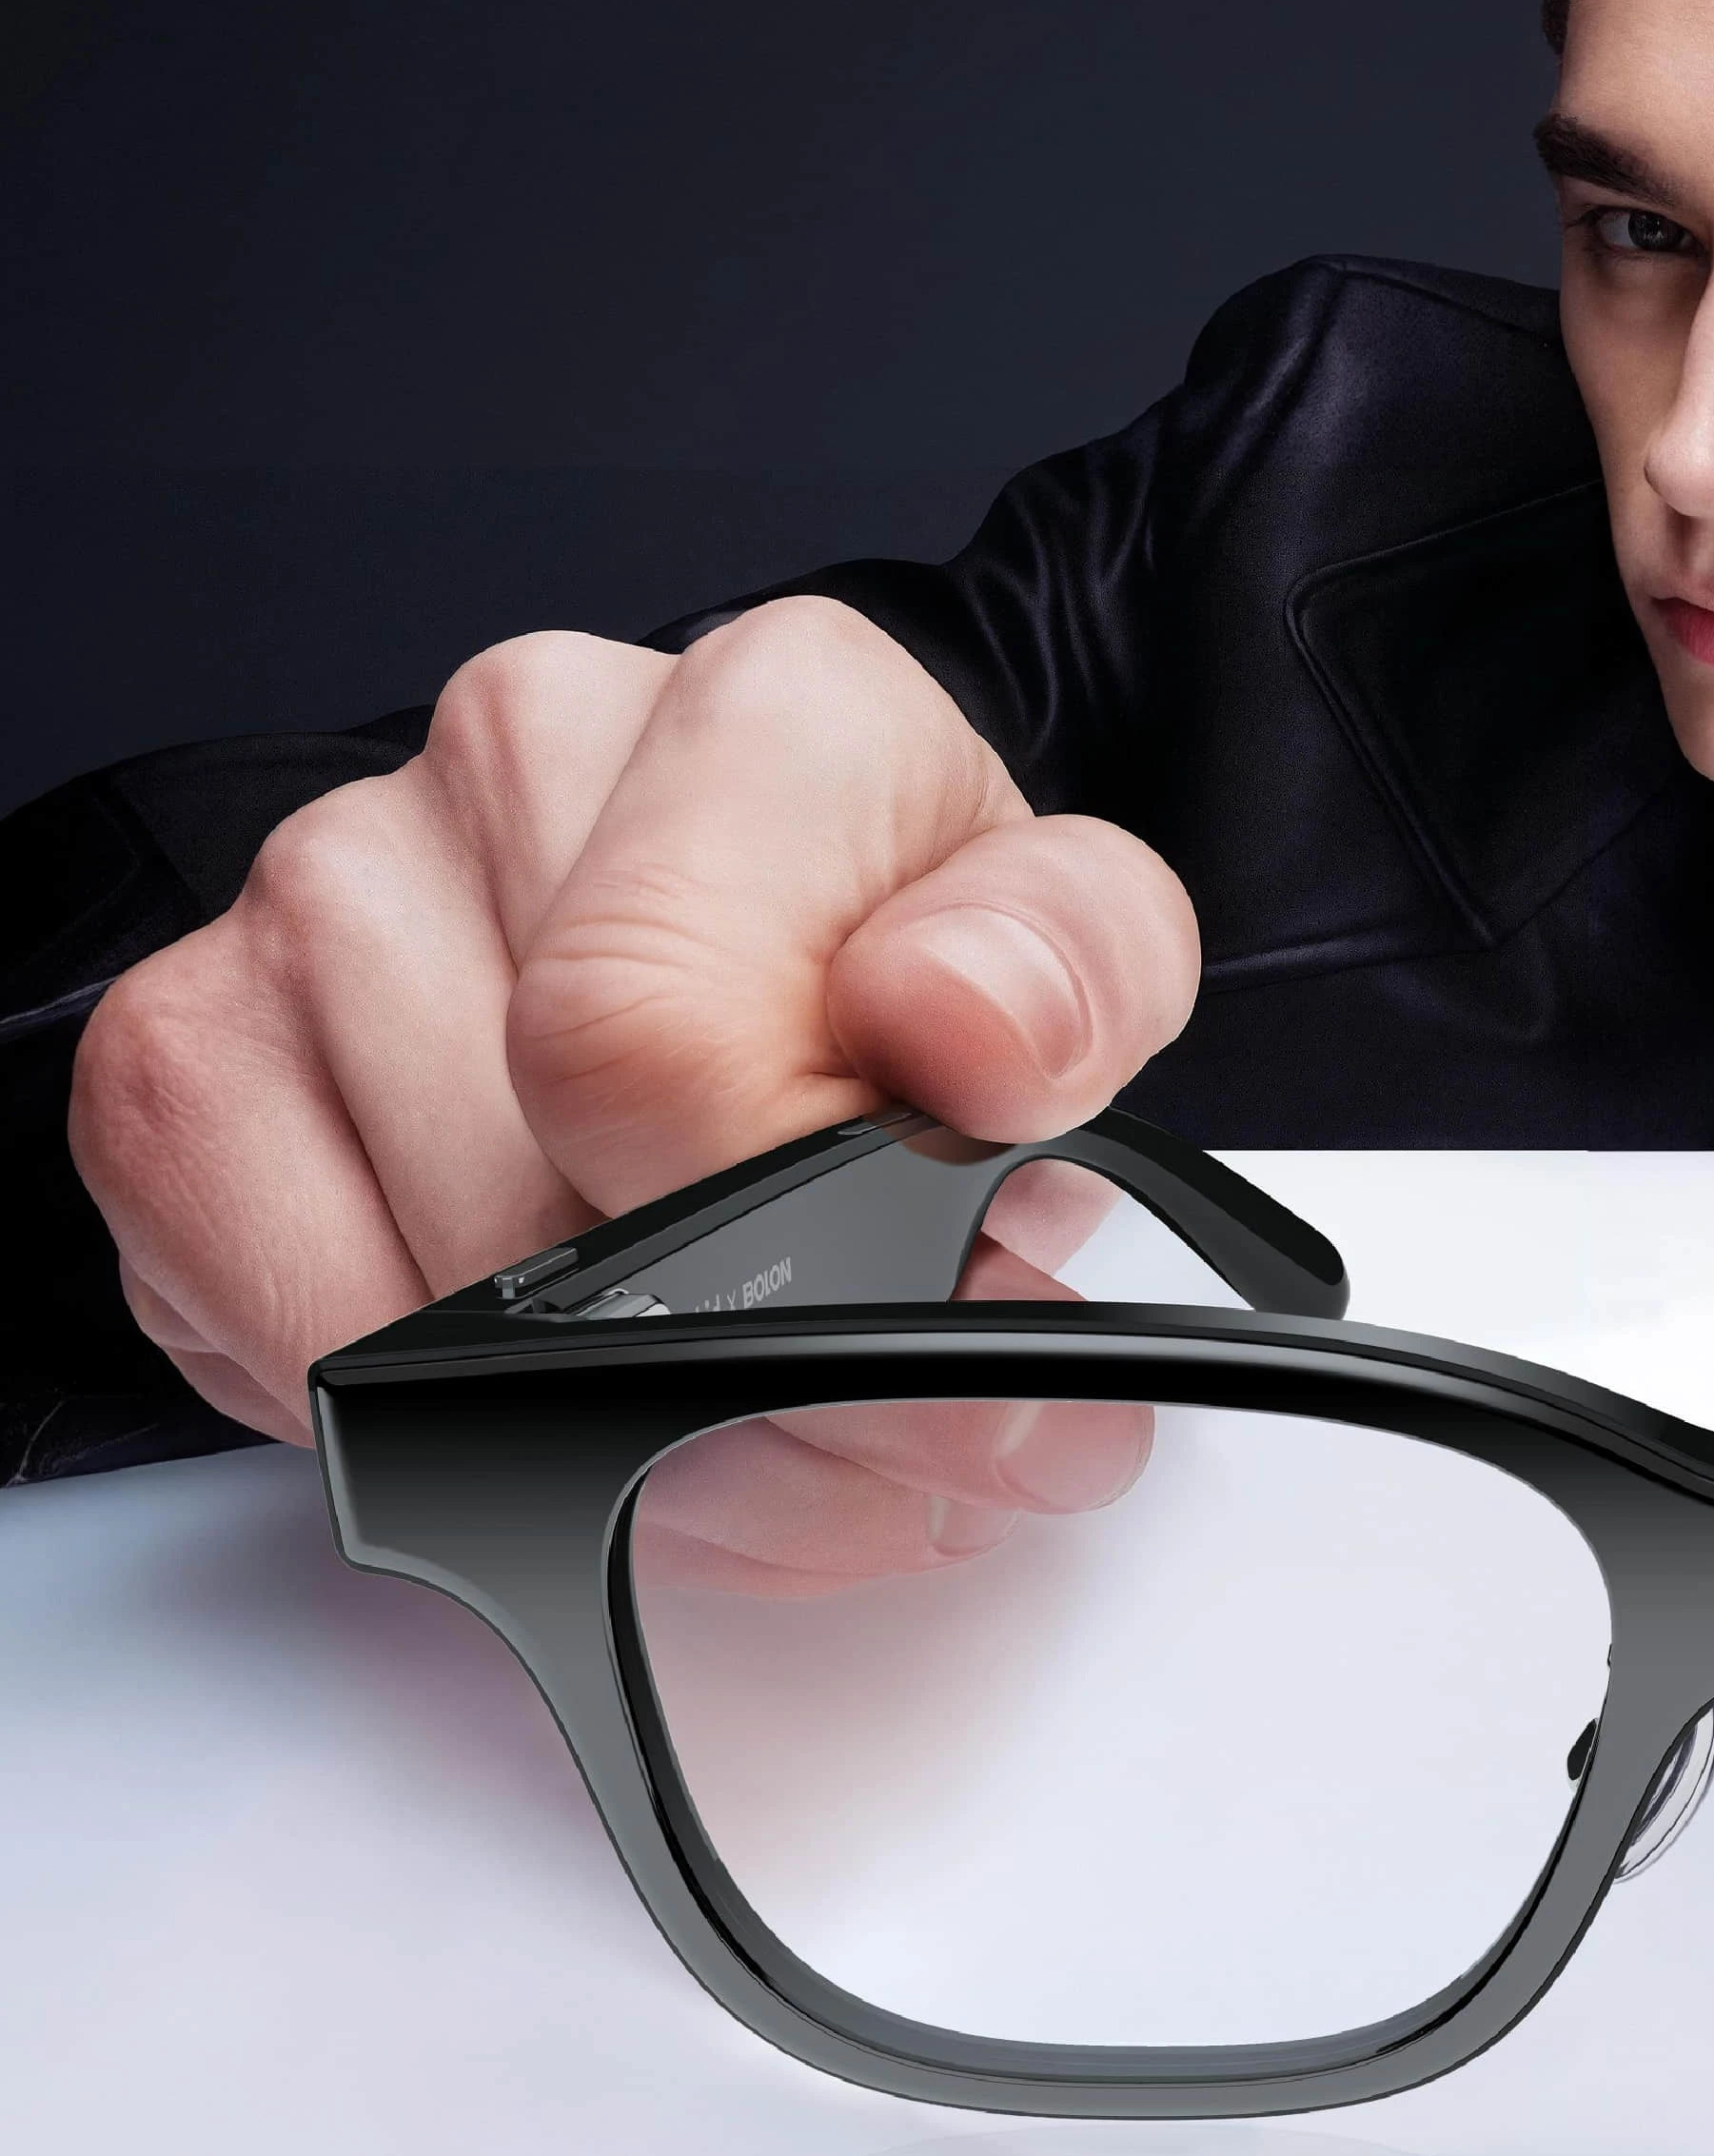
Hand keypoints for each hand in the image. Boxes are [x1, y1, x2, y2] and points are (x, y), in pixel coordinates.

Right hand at [71, 598, 1201, 1587]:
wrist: (808, 968)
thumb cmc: (923, 975)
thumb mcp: (1088, 968)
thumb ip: (1073, 991)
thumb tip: (964, 1030)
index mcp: (765, 714)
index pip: (660, 1040)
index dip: (791, 1253)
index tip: (911, 1313)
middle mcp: (512, 757)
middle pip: (550, 1203)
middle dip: (742, 1391)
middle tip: (867, 1426)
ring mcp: (316, 897)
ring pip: (419, 1313)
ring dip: (605, 1441)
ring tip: (742, 1405)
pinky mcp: (184, 1060)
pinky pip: (280, 1340)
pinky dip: (434, 1422)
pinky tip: (555, 1359)